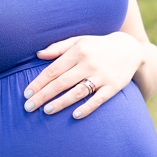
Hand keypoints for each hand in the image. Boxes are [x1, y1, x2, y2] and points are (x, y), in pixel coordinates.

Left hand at [23, 32, 142, 118]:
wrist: (129, 48)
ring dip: (61, 102)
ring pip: (78, 92)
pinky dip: (88, 107)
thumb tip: (38, 54)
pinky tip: (75, 115)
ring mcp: (102, 76)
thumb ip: (58, 47)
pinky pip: (99, 99)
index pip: (53, 70)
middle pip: (61, 82)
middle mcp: (88, 64)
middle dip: (43, 95)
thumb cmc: (97, 46)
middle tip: (29, 107)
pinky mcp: (114, 86)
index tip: (26, 93)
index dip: (38, 82)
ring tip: (46, 111)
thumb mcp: (78, 40)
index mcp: (77, 52)